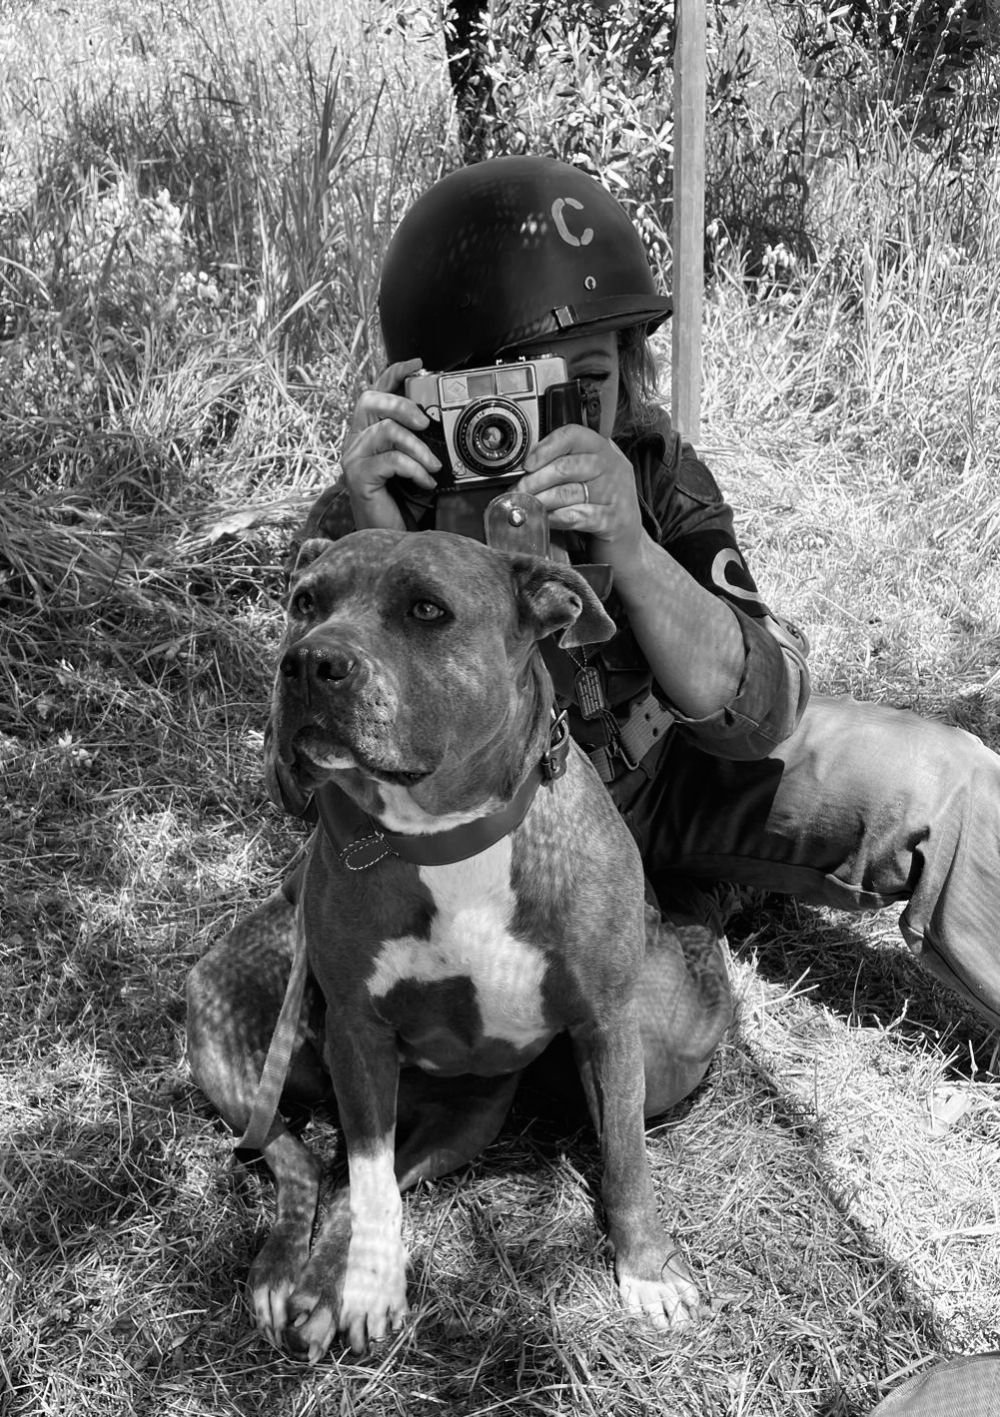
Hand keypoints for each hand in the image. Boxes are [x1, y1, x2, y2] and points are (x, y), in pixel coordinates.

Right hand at [341, 357, 441, 529]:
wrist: (389, 536)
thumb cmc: (401, 501)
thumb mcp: (412, 463)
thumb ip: (417, 440)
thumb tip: (439, 420)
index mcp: (367, 432)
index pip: (375, 390)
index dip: (394, 372)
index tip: (418, 365)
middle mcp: (356, 440)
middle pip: (371, 400)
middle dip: (403, 405)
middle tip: (427, 423)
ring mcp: (354, 458)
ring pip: (386, 430)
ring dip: (418, 448)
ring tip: (434, 466)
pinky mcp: (358, 477)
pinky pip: (391, 460)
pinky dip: (415, 469)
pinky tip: (426, 482)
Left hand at [517, 424, 643, 566]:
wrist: (626, 546)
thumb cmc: (600, 510)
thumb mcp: (586, 481)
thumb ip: (564, 470)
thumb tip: (526, 470)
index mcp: (604, 451)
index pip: (573, 436)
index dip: (546, 448)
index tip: (528, 464)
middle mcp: (613, 468)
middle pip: (566, 466)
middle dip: (536, 480)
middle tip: (519, 491)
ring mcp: (616, 494)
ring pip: (570, 491)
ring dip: (542, 500)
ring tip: (527, 507)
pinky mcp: (614, 520)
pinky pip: (579, 515)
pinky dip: (557, 518)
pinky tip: (547, 520)